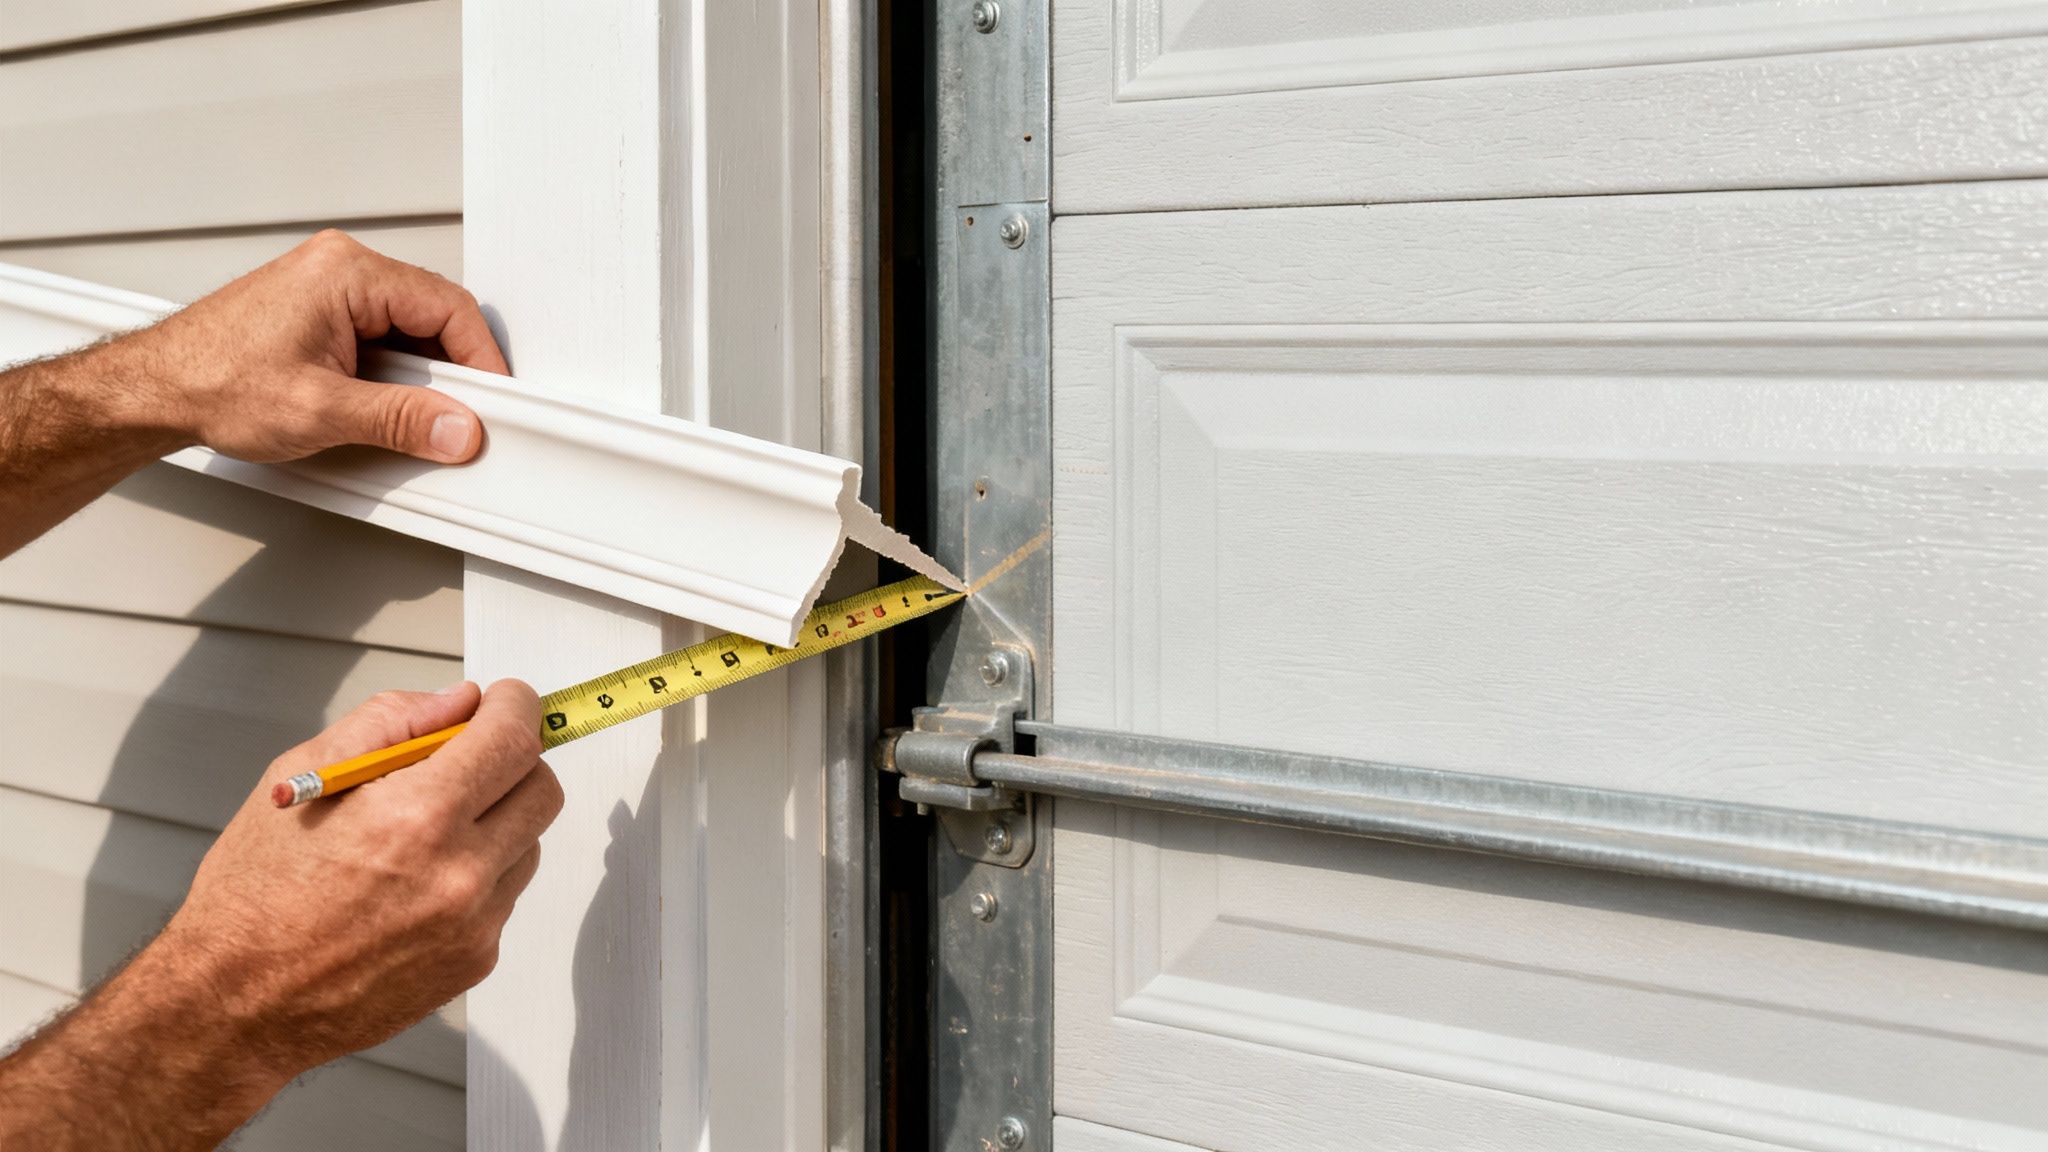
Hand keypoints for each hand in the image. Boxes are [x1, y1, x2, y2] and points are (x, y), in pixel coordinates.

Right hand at [0, 681, 561, 1148]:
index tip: (505, 700)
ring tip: (421, 833)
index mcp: (416, 816)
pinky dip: (478, 874)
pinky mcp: (476, 961)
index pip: (514, 739)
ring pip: (529, 842)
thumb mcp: (300, 777)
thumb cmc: (255, 895)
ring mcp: (474, 923)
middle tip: (465, 759)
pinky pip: (505, 894)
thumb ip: (390, 722)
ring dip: (496, 821)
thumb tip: (459, 701)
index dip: (515, 706)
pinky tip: (415, 884)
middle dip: (512, 760)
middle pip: (541, 788)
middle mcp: (459, 874)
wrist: (236, 1005)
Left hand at [126, 228, 508, 462]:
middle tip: (458, 417)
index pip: (448, 306)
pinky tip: (382, 409)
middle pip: (432, 317)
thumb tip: (457, 427)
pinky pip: (380, 340)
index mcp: (346, 272)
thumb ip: (400, 419)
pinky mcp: (319, 315)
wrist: (151, 390)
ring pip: (407, 332)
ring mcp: (328, 290)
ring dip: (418, 377)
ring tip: (412, 418)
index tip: (492, 399)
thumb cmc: (209, 382)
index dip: (480, 358)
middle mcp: (339, 269)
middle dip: (450, 372)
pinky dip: (392, 377)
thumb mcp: (319, 411)